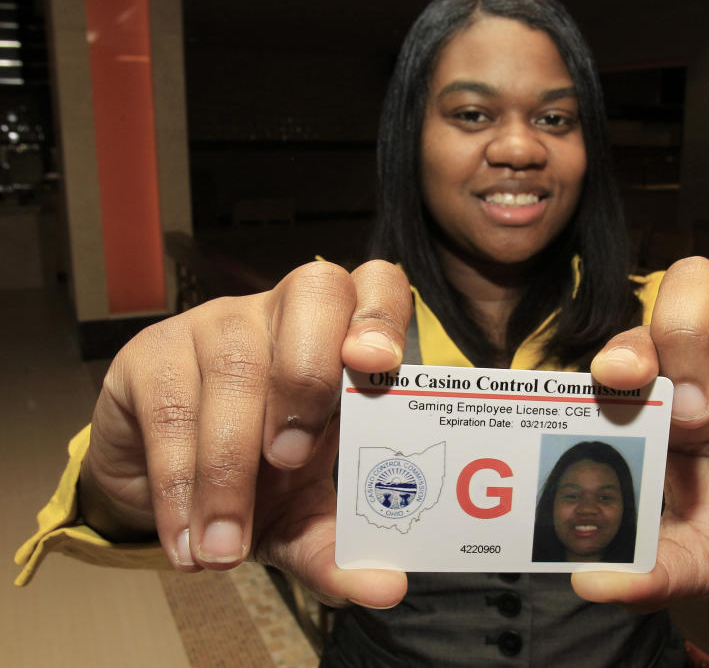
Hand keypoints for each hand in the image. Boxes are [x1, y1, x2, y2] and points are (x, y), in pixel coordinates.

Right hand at [80, 260, 410, 607]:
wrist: (169, 489)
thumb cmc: (260, 480)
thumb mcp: (304, 517)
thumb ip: (343, 548)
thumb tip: (388, 590)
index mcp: (342, 337)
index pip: (374, 285)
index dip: (381, 313)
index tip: (376, 364)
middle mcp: (285, 312)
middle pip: (313, 293)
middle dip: (308, 376)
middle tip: (292, 461)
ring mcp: (217, 323)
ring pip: (236, 366)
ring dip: (232, 465)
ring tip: (227, 547)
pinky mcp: (152, 353)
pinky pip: (170, 407)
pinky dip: (180, 485)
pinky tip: (189, 540)